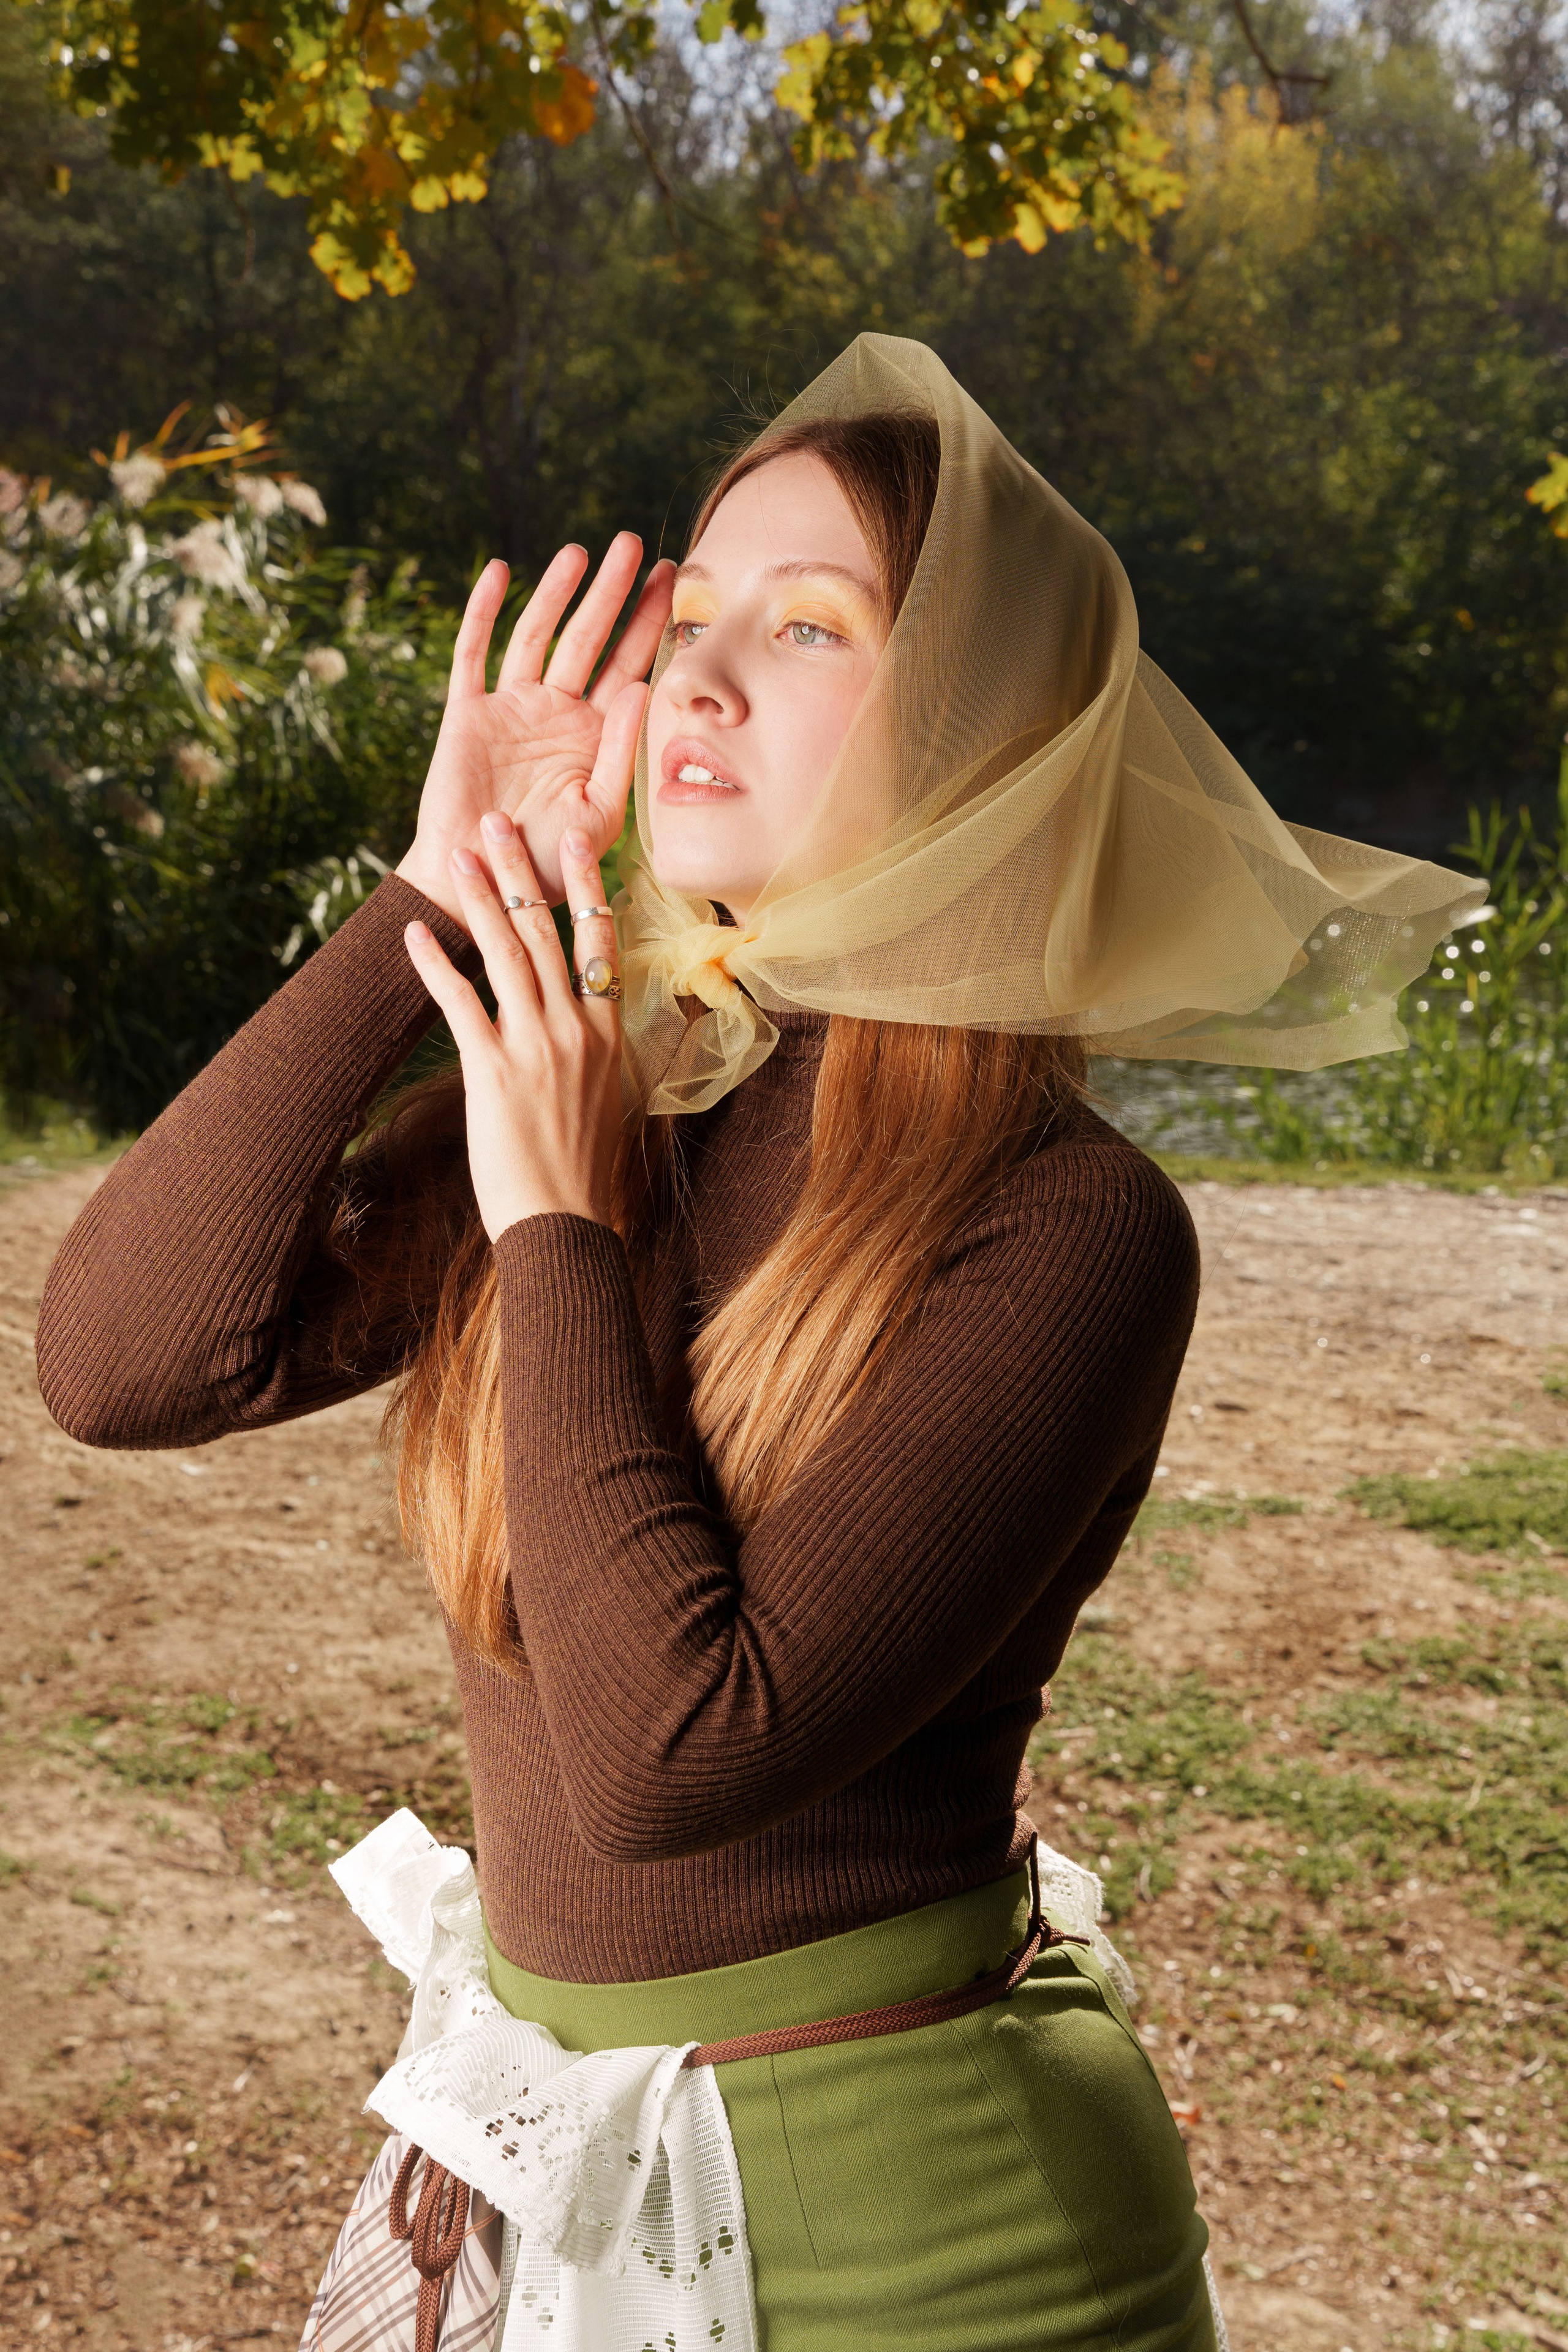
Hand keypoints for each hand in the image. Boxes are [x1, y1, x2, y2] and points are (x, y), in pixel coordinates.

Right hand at [397, 536, 673, 927]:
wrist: (487, 888)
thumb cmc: (550, 864)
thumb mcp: (601, 815)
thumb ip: (621, 754)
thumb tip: (641, 690)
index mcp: (593, 734)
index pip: (629, 665)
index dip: (650, 622)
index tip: (675, 578)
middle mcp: (555, 713)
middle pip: (589, 638)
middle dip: (612, 592)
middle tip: (634, 544)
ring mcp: (510, 709)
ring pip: (537, 634)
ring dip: (557, 593)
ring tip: (581, 551)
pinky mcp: (467, 714)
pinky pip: (474, 654)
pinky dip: (484, 613)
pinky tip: (500, 571)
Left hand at [403, 790, 629, 1239]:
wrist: (566, 1223)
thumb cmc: (583, 1173)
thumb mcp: (607, 1101)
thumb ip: (594, 1054)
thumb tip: (582, 1027)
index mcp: (610, 1035)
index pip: (601, 944)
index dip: (587, 888)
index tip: (577, 840)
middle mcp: (578, 1030)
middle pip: (548, 932)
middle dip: (521, 871)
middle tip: (499, 821)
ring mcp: (537, 1047)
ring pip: (507, 953)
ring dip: (480, 897)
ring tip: (457, 852)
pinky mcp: (493, 1071)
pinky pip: (461, 1002)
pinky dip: (435, 963)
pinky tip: (413, 931)